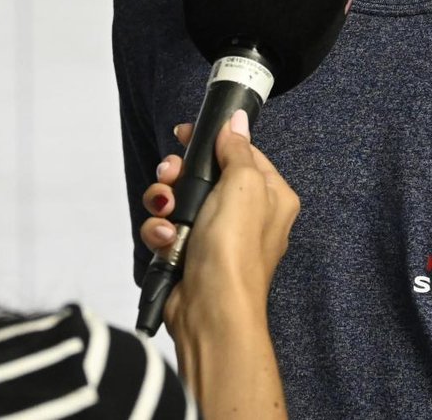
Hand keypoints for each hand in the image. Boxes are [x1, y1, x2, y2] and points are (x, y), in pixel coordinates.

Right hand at [139, 112, 299, 331]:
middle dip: (179, 174)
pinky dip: (161, 231)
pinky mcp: (189, 253)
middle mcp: (246, 214)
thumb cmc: (235, 248)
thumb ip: (237, 149)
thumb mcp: (244, 185)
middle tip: (170, 176)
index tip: (185, 136)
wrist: (210, 310)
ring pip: (178, 199)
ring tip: (166, 213)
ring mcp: (215, 235)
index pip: (240, 153)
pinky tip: (167, 240)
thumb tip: (237, 121)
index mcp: (271, 196)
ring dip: (164, 202)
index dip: (211, 142)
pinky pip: (167, 227)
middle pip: (203, 174)